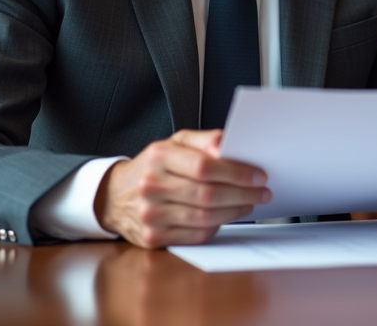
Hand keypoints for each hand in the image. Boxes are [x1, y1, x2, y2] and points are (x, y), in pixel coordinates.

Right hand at [94, 129, 270, 248]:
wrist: (114, 196)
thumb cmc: (153, 166)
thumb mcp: (175, 142)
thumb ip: (205, 140)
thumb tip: (229, 145)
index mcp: (158, 157)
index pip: (204, 166)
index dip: (236, 172)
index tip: (258, 175)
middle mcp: (151, 186)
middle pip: (208, 194)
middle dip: (242, 193)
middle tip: (262, 192)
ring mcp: (150, 214)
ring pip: (205, 217)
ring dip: (235, 211)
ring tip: (250, 202)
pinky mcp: (153, 237)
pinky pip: (196, 235)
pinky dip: (217, 226)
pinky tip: (227, 216)